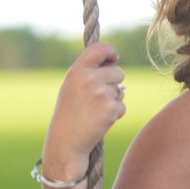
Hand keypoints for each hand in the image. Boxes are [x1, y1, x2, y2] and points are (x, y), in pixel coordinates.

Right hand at [42, 42, 125, 179]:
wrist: (67, 140)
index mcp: (77, 70)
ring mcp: (101, 93)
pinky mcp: (111, 108)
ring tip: (95, 110)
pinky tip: (99, 120)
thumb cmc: (70, 113)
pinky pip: (122, 105)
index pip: (99, 48)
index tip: (114, 58)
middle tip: (97, 98)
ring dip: (113, 99)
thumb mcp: (73, 86)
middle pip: (118, 72)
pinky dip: (115, 114)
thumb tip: (115, 65)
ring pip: (121, 90)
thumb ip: (90, 73)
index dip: (111, 51)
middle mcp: (89, 78)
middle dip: (114, 84)